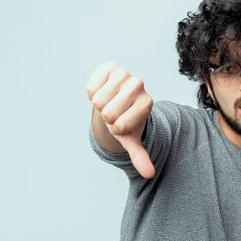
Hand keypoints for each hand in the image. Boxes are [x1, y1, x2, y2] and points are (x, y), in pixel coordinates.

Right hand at [86, 62, 154, 178]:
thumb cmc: (125, 120)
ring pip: (98, 100)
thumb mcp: (132, 139)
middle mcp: (139, 85)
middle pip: (108, 113)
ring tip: (108, 102)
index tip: (123, 122)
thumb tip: (149, 174)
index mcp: (147, 103)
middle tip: (114, 112)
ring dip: (99, 105)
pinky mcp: (109, 66)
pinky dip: (91, 92)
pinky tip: (102, 91)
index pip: (120, 125)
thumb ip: (140, 156)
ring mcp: (125, 74)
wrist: (118, 101)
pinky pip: (91, 87)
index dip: (116, 128)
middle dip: (107, 117)